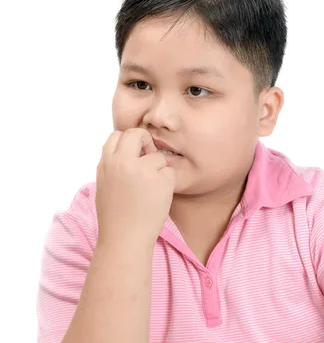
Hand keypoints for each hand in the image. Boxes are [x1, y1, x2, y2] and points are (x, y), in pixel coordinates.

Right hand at [95, 128, 174, 245]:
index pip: (117, 135)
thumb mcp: (104, 185)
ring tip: (150, 191)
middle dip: (147, 142)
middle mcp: (123, 162)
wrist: (124, 239)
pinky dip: (168, 183)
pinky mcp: (161, 179)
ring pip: (159, 156)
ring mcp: (143, 170)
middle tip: (150, 159)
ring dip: (159, 170)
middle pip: (138, 134)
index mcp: (106, 163)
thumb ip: (113, 165)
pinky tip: (158, 198)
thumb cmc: (115, 216)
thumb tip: (126, 150)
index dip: (129, 142)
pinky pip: (170, 172)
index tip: (135, 154)